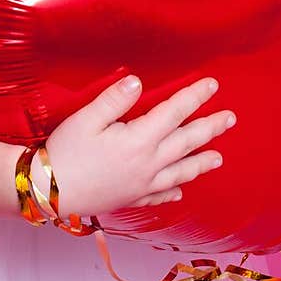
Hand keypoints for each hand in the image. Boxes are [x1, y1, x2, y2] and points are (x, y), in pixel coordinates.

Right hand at [42, 75, 235, 219]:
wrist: (49, 192)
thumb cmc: (66, 152)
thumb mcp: (87, 118)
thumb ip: (115, 99)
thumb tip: (138, 80)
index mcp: (139, 140)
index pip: (175, 113)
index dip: (195, 97)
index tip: (213, 85)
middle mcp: (148, 165)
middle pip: (187, 143)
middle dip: (210, 128)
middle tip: (230, 118)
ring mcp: (142, 185)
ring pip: (180, 172)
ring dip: (202, 163)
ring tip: (219, 158)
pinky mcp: (131, 199)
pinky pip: (160, 197)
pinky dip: (173, 192)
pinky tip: (180, 191)